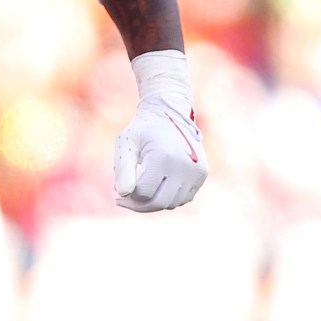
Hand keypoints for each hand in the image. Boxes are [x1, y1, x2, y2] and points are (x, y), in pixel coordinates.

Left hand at [114, 54, 206, 211]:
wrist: (170, 114)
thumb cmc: (143, 130)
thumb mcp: (126, 144)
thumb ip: (123, 170)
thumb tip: (123, 194)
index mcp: (163, 157)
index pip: (143, 193)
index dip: (127, 198)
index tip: (119, 196)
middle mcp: (183, 165)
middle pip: (159, 202)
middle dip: (140, 207)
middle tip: (127, 202)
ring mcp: (196, 170)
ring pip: (172, 203)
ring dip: (155, 203)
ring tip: (142, 193)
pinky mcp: (202, 173)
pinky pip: (185, 198)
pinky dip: (170, 198)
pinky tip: (158, 188)